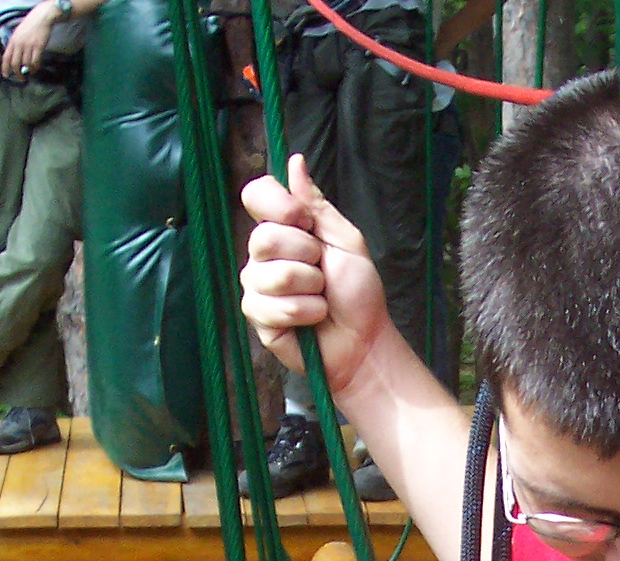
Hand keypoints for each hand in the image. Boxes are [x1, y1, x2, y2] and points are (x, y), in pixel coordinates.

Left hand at [1, 3, 53, 75]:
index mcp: (12, 41)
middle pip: (15, 63)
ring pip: (26, 64)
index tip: (6, 75)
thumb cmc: (29, 26)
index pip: (6, 57)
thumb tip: (14, 57)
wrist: (40, 19)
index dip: (5, 68)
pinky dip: (35, 67)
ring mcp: (28, 46)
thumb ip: (15, 44)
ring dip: (28, 71)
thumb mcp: (18, 34)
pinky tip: (36, 68)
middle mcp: (18, 44)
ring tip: (30, 72)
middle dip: (17, 73)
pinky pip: (35, 62)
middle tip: (21, 78)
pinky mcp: (38, 47)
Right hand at [240, 155, 391, 392]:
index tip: (304, 221)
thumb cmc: (358, 293)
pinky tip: (313, 320)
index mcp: (283, 229)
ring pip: (272, 275)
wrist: (363, 341)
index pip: (255, 195)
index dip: (277, 204)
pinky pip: (273, 307)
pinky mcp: (259, 317)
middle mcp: (263, 255)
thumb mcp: (345, 240)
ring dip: (311, 289)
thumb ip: (317, 205)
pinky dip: (305, 313)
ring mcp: (257, 286)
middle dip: (307, 256)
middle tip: (323, 272)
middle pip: (264, 237)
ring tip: (321, 298)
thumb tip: (295, 161)